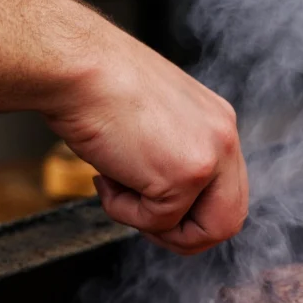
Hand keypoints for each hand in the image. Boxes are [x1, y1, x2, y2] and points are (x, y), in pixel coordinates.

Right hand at [44, 26, 248, 254]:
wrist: (74, 65)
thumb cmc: (97, 86)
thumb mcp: (154, 123)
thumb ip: (175, 157)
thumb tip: (169, 202)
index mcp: (219, 124)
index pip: (229, 193)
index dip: (193, 216)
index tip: (157, 209)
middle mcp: (225, 139)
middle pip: (228, 221)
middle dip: (184, 236)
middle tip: (144, 222)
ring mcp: (210, 158)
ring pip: (200, 231)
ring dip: (152, 226)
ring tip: (118, 189)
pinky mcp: (185, 175)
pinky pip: (158, 221)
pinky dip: (123, 210)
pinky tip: (106, 175)